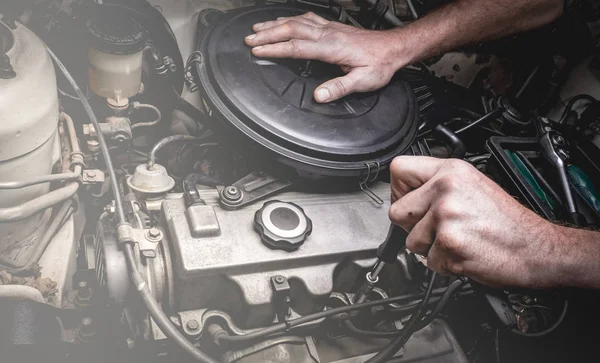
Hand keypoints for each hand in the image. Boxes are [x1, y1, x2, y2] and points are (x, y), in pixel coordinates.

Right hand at [244, 12, 409, 102]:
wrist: (393, 48)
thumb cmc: (379, 64)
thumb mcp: (363, 81)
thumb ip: (340, 87)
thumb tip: (319, 95)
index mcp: (332, 47)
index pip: (296, 47)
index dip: (275, 49)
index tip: (258, 50)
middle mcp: (328, 34)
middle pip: (291, 29)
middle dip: (267, 34)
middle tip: (249, 39)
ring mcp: (329, 28)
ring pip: (296, 21)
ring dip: (274, 24)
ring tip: (257, 28)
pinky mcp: (332, 27)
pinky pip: (306, 18)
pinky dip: (290, 18)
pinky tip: (283, 20)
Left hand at [389, 156, 561, 287]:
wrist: (536, 249)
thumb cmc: (508, 222)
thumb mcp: (473, 185)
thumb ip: (439, 184)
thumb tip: (407, 193)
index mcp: (451, 171)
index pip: (398, 169)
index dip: (399, 190)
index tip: (410, 201)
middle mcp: (446, 189)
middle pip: (397, 211)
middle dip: (412, 226)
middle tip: (437, 228)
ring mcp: (446, 216)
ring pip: (410, 241)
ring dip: (429, 248)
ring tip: (457, 240)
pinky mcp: (449, 243)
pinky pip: (427, 261)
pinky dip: (444, 264)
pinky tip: (464, 253)